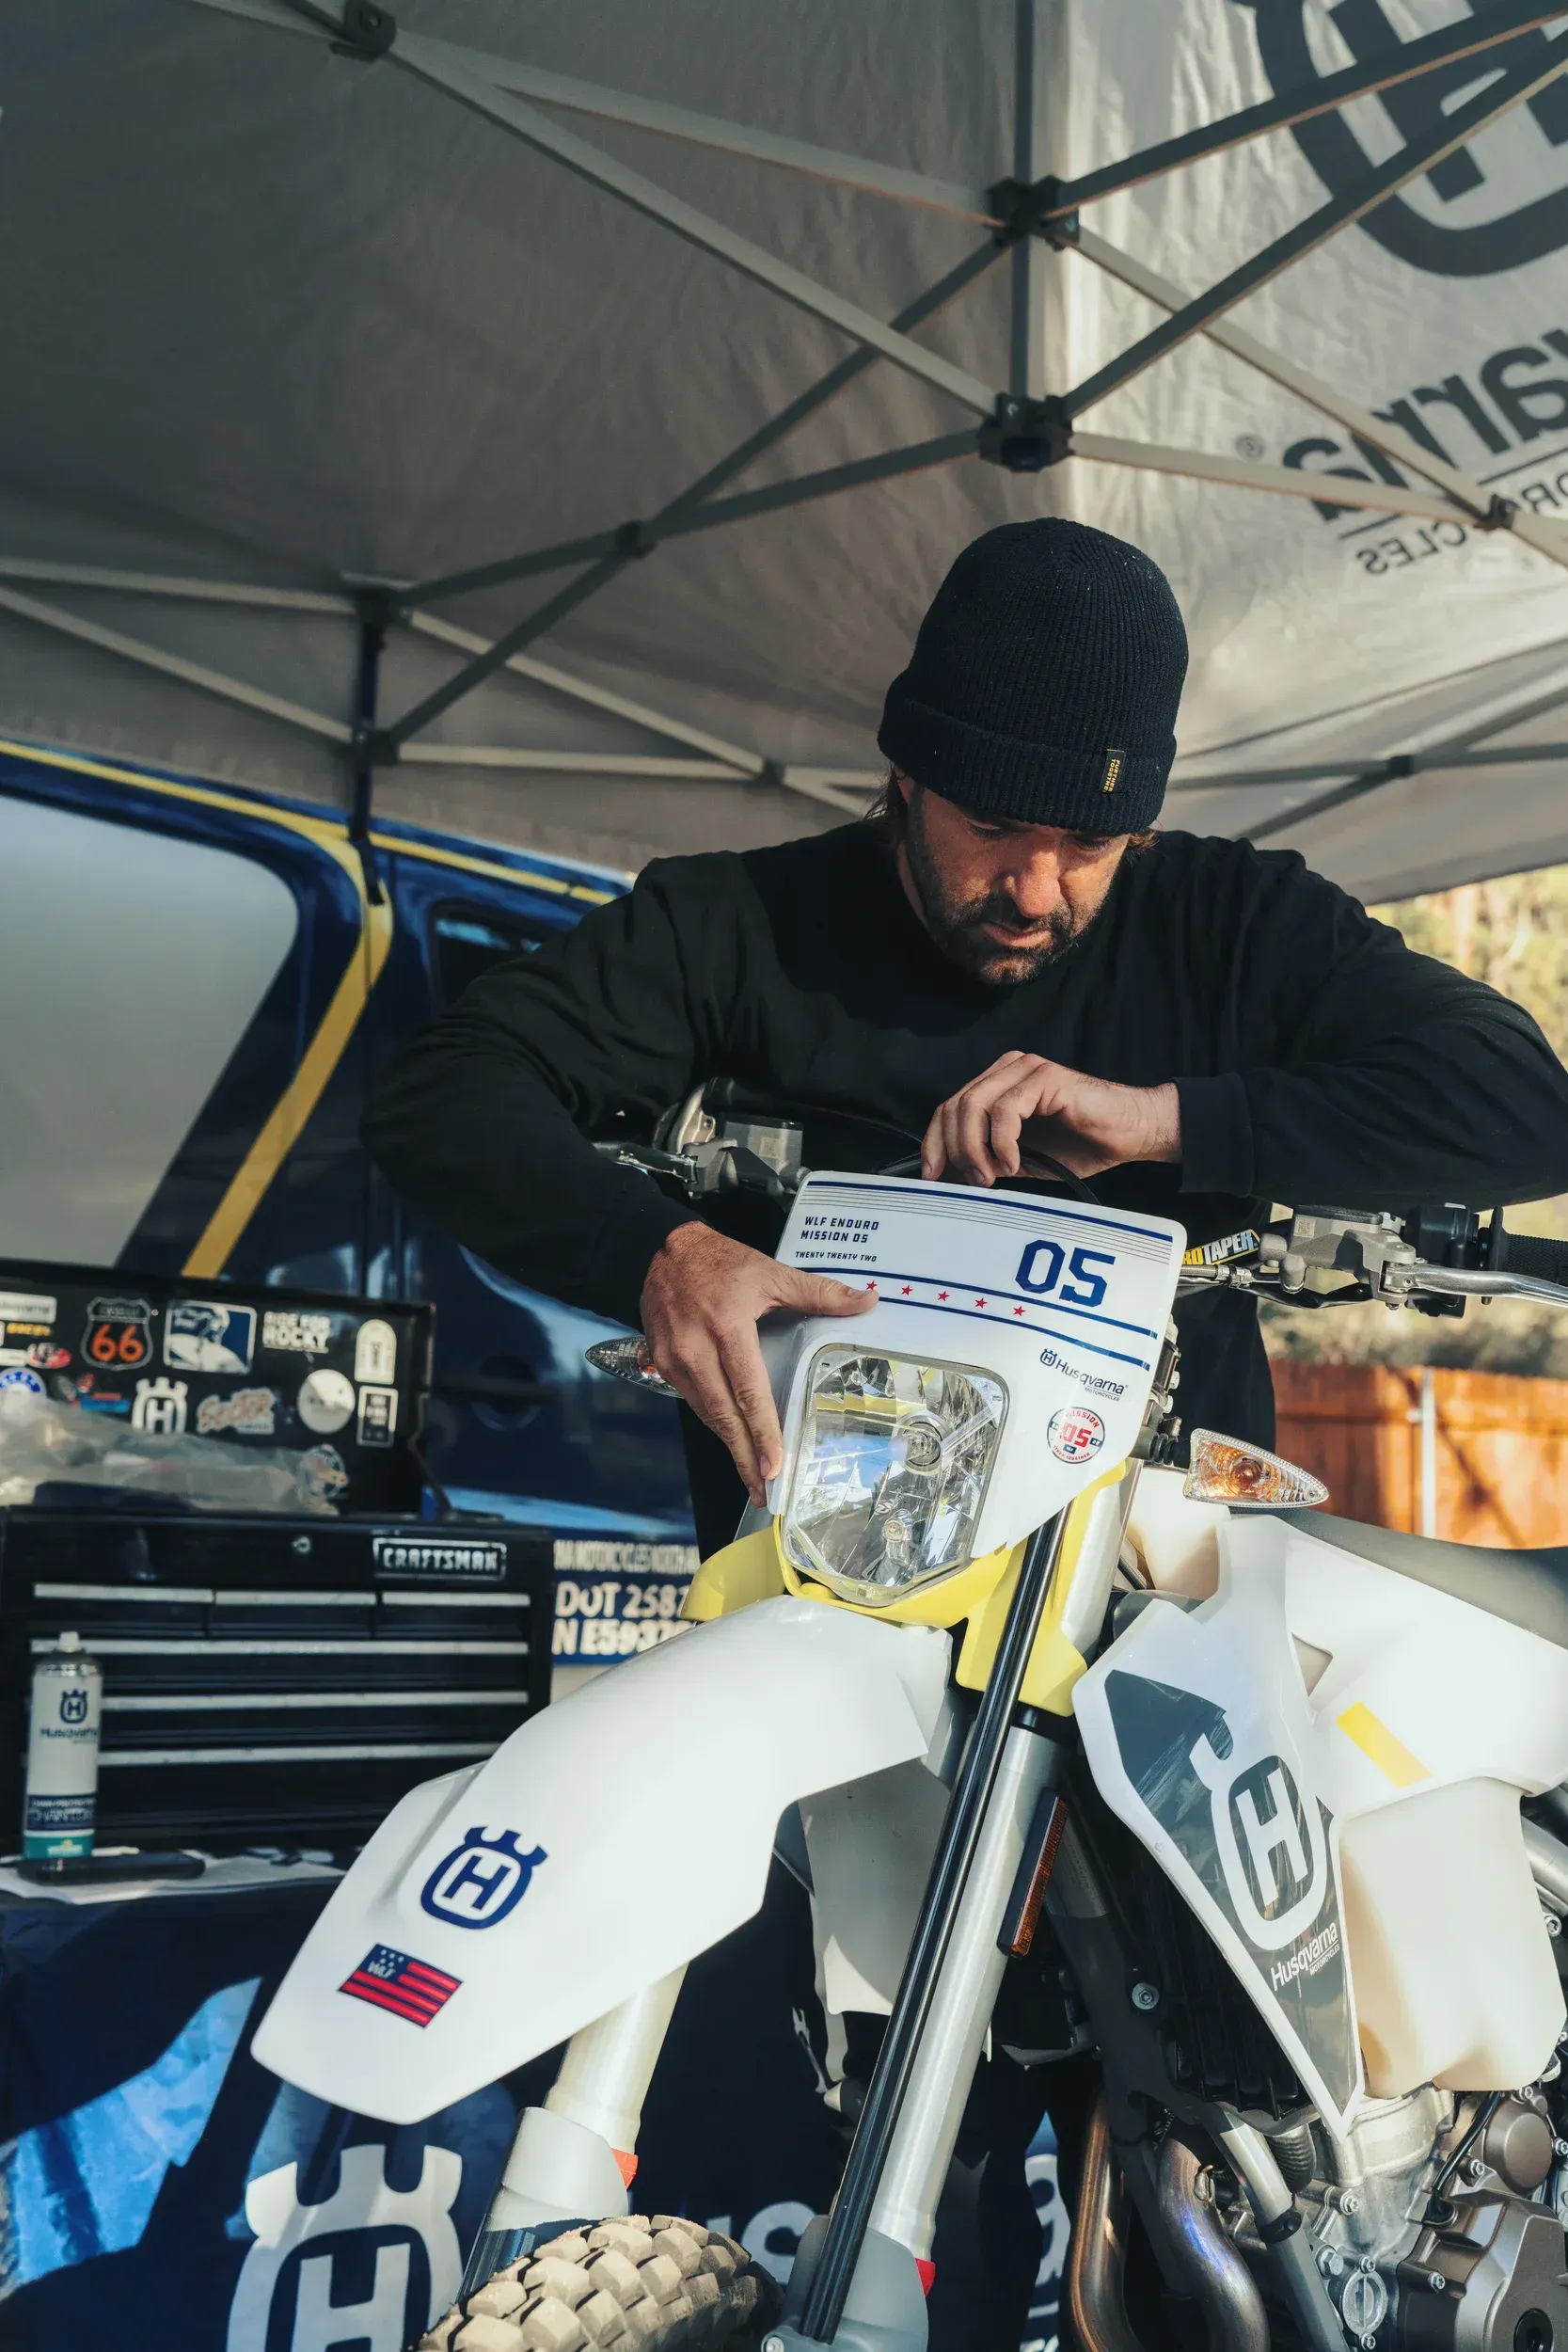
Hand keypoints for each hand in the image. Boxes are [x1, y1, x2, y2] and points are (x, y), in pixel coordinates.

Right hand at [641, 1223, 875, 1504]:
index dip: (761, 1430)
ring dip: (729, 1445)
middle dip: (744, 1456)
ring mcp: (672, 1359)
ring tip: (752, 1475)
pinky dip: (714, 1422)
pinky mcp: (660, 1363)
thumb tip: (865, 1301)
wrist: (664, 1250)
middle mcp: (694, 1348)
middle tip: (763, 1490)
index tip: (774, 1462)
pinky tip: (732, 1438)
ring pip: (705, 1412)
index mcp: (726, 1326)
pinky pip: (691, 1400)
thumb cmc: (720, 1262)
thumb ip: (818, 1292)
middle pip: (721, 1414)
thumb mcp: (771, 1272)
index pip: (747, 1388)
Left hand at [922, 1052, 1180, 1185]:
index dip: (933, 1143)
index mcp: (997, 1085)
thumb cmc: (1082, 1144)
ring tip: (992, 1175)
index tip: (931, 1177)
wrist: (1130, 1133)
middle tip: (973, 1182)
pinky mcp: (1044, 1077)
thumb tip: (947, 1178)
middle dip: (953, 1149)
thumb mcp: (1020, 1161)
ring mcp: (1025, 1069)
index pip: (948, 1108)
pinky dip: (1001, 1142)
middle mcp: (1006, 1070)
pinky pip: (1004, 1110)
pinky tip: (1013, 1163)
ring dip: (975, 1147)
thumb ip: (985, 1162)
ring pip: (973, 1105)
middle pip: (954, 1105)